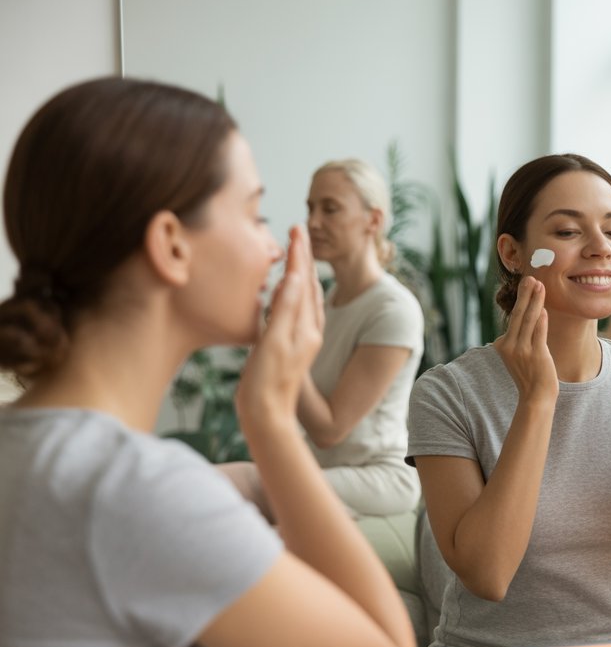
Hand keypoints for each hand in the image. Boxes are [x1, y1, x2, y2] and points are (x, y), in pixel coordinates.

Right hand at [238, 226, 323, 423]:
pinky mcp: (286, 348)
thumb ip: (286, 308)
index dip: (300, 253)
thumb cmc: (268, 382)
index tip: (296, 228)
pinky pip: (292, 312)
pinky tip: (281, 294)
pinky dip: (289, 294)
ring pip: (302, 298)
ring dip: (298, 273)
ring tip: (293, 254)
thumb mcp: (276, 341)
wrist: (266, 417)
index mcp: (307, 326)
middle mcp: (307, 330)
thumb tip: (296, 274)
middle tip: (297, 231)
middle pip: (309, 285)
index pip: (306, 280)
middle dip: (303, 257)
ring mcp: (298, 339)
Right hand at [494, 276, 557, 404]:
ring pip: (529, 320)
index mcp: (502, 345)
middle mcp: (508, 346)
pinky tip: (543, 308)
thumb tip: (536, 312)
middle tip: (531, 277)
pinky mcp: (536, 355)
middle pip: (519, 314)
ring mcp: (521, 351)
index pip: (514, 318)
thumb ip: (523, 335)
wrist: (536, 397)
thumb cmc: (530, 375)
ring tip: (540, 285)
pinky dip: (541, 320)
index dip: (523, 299)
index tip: (528, 284)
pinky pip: (538, 333)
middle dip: (526, 294)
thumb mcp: (520, 354)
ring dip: (535, 301)